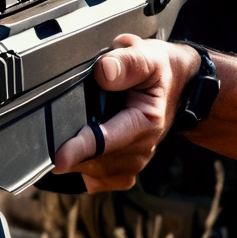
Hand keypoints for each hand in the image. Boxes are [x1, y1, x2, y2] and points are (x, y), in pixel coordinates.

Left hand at [52, 34, 201, 192]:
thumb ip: (127, 63)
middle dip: (74, 146)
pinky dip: (86, 168)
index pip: (108, 140)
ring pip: (92, 172)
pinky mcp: (124, 171)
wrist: (177, 86)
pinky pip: (97, 180)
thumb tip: (104, 72)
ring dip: (80, 156)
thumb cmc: (159, 72)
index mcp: (146, 122)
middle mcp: (141, 149)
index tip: (59, 158)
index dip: (81, 149)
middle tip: (63, 120)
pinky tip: (87, 147)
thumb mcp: (149, 57)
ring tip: (82, 126)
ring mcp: (133, 163)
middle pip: (95, 160)